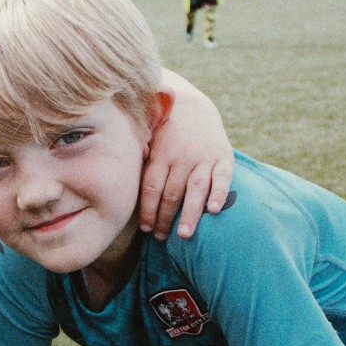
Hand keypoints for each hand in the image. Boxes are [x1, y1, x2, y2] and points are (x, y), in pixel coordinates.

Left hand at [140, 87, 233, 240]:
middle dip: (166, 218)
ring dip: (190, 213)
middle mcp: (182, 155)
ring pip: (196, 188)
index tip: (146, 229)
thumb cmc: (163, 134)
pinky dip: (220, 193)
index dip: (148, 210)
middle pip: (172, 192)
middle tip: (161, 238)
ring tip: (184, 235)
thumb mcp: (147, 141)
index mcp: (160, 153)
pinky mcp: (224, 156)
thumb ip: (140, 163)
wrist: (193, 107)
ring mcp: (203, 156)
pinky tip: (214, 211)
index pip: (152, 187)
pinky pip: (223, 177)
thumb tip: (120, 184)